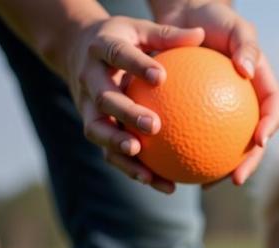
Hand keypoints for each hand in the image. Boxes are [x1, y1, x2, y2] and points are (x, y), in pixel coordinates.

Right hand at [65, 15, 205, 191]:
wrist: (77, 49)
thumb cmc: (122, 41)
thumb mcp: (141, 31)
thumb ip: (168, 36)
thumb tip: (202, 35)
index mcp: (101, 48)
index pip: (117, 54)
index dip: (136, 65)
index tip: (160, 76)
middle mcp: (89, 78)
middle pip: (105, 99)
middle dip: (127, 114)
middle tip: (154, 126)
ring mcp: (88, 106)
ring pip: (99, 131)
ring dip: (121, 149)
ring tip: (146, 169)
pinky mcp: (94, 127)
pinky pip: (112, 153)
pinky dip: (134, 171)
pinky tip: (164, 185)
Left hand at [152, 1, 278, 185]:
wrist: (187, 17)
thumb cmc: (213, 17)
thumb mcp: (234, 23)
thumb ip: (245, 44)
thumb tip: (246, 70)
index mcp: (261, 88)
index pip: (273, 111)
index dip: (270, 129)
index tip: (259, 141)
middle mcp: (246, 107)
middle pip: (254, 143)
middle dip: (249, 165)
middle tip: (237, 179)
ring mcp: (225, 116)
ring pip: (227, 148)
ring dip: (220, 171)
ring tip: (208, 186)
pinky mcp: (202, 118)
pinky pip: (196, 138)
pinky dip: (190, 153)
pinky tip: (176, 166)